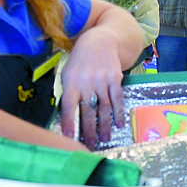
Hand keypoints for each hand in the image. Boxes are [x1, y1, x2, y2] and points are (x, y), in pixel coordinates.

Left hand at [60, 28, 125, 148]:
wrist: (99, 42)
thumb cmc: (80, 62)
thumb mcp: (68, 74)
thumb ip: (68, 94)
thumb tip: (67, 118)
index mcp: (71, 82)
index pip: (68, 106)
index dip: (69, 122)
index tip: (69, 137)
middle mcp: (86, 82)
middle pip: (88, 110)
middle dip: (89, 129)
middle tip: (91, 144)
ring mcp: (102, 81)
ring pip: (103, 108)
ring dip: (105, 125)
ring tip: (104, 139)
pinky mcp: (115, 79)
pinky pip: (117, 99)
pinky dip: (119, 113)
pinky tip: (119, 124)